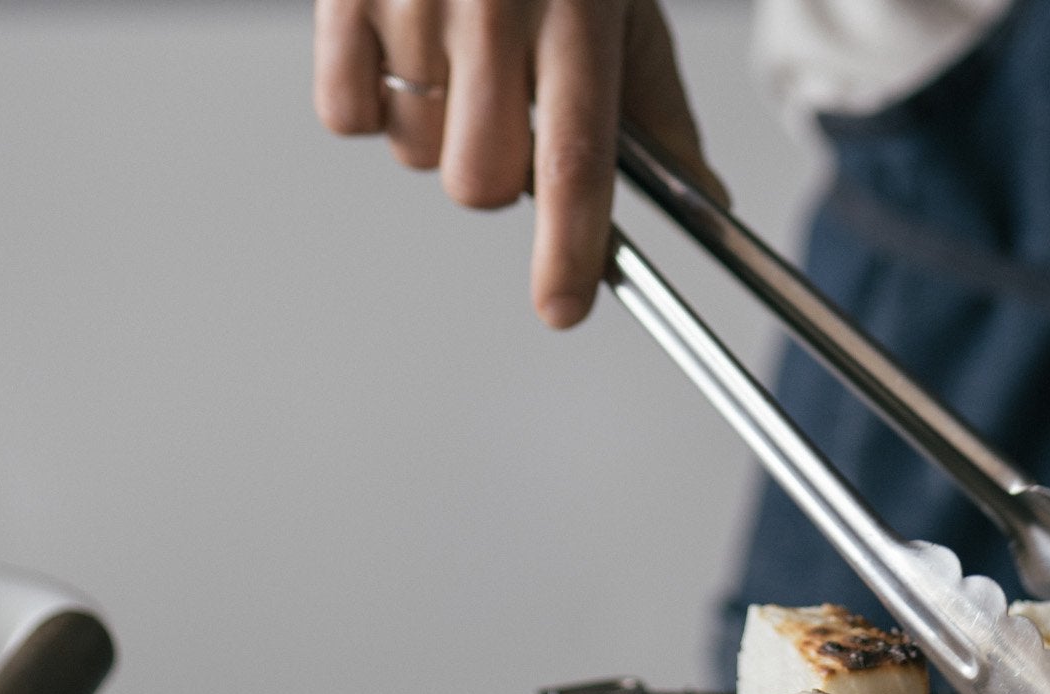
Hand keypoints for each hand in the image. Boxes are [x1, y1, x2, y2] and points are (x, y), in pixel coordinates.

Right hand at [314, 0, 725, 328]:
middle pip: (481, 179)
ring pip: (414, 152)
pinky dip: (370, 105)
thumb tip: (704, 205)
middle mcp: (493, 0)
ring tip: (455, 55)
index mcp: (579, 5)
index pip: (576, 157)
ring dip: (436, 132)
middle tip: (507, 113)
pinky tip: (401, 50)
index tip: (564, 307)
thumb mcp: (621, 6)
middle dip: (497, 174)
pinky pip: (345, 114)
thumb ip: (657, 111)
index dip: (569, 246)